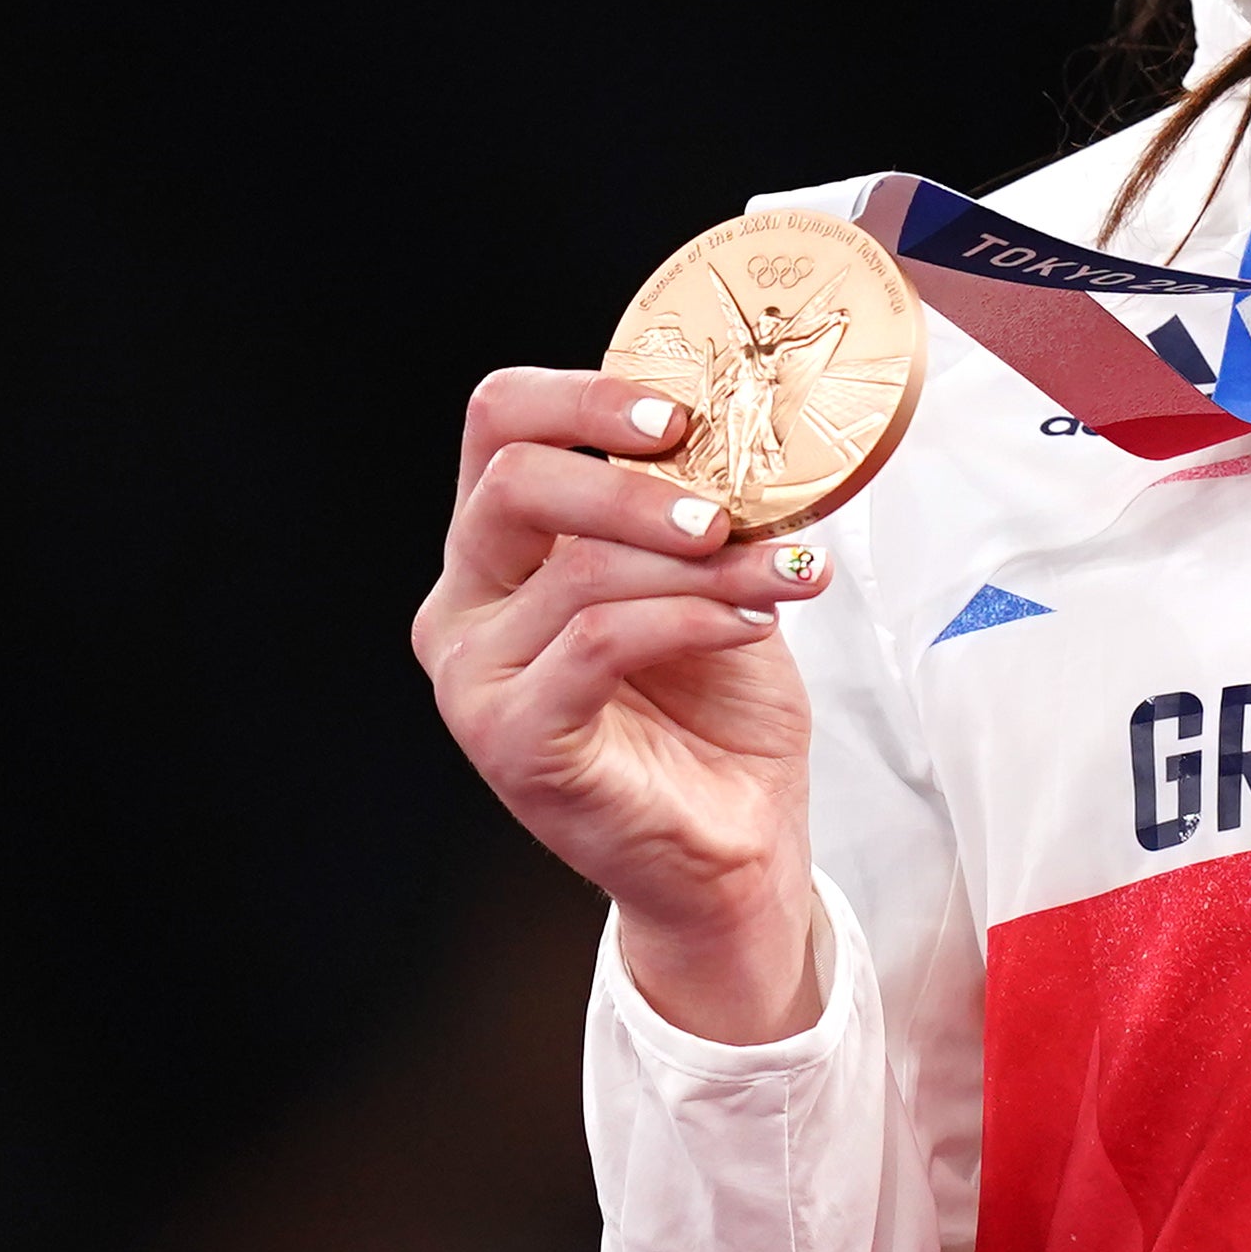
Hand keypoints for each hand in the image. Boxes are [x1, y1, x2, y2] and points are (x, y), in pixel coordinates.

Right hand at [412, 370, 838, 1042]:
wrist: (734, 853)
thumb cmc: (715, 719)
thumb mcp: (712, 580)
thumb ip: (701, 506)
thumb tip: (756, 426)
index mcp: (500, 551)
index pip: (497, 423)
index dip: (583, 398)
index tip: (680, 416)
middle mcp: (465, 605)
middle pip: (514, 481)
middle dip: (639, 483)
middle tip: (729, 508)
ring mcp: (475, 676)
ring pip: (578, 568)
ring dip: (702, 562)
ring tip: (785, 574)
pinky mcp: (512, 738)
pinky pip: (596, 641)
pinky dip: (688, 619)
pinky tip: (750, 624)